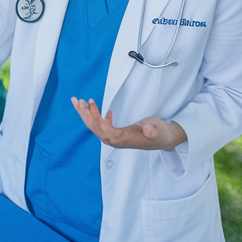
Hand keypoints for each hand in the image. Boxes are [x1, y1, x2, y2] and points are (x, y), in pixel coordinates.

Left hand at [71, 98, 186, 150]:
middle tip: (77, 100)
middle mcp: (115, 140)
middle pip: (94, 128)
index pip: (102, 128)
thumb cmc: (159, 133)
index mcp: (121, 138)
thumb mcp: (158, 130)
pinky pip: (101, 126)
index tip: (90, 102)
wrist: (164, 140)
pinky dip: (96, 116)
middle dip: (84, 114)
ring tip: (80, 102)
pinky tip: (96, 108)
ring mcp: (114, 138)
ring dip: (87, 114)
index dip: (94, 116)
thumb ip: (152, 131)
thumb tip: (148, 129)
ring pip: (95, 127)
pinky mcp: (116, 134)